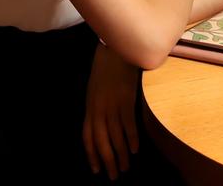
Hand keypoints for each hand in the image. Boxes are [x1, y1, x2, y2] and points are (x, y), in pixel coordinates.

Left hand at [83, 43, 139, 179]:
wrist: (115, 49)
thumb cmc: (105, 68)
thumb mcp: (95, 89)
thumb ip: (97, 107)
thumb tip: (100, 126)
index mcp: (90, 107)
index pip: (88, 137)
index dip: (92, 155)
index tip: (97, 170)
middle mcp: (99, 109)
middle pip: (101, 141)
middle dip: (107, 161)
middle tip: (114, 175)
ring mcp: (112, 105)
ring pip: (115, 136)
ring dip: (120, 154)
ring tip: (126, 167)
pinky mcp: (126, 99)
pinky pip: (128, 123)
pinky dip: (131, 138)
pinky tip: (134, 149)